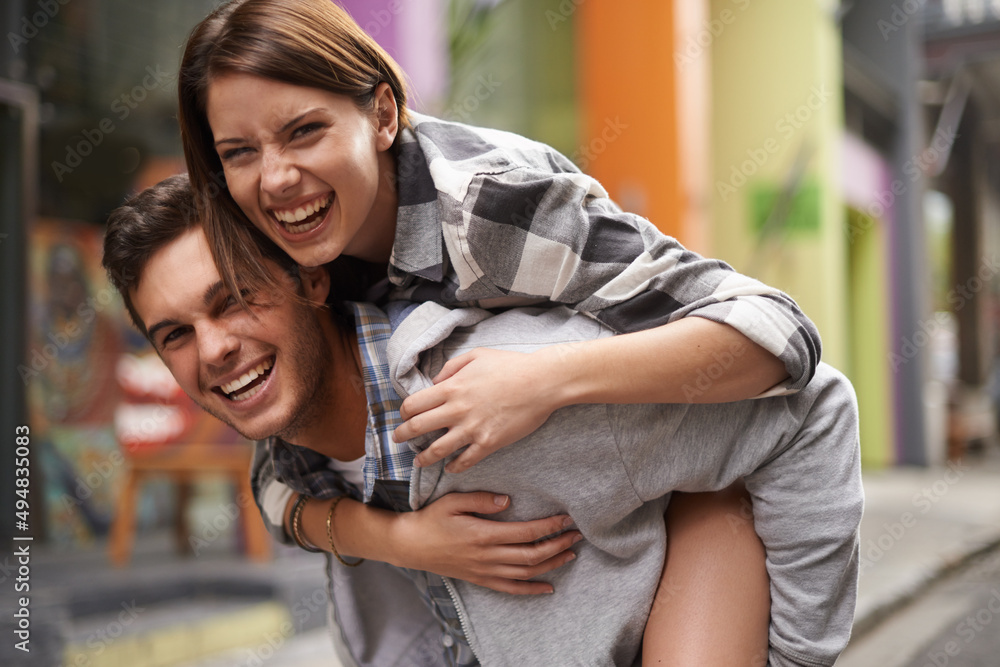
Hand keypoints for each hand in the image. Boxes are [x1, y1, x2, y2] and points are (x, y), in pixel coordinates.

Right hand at [392, 492, 581, 594]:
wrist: (410, 546)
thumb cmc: (431, 519)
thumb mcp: (453, 501)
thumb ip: (481, 500)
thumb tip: (508, 500)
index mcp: (483, 535)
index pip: (525, 532)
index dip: (549, 526)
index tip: (566, 518)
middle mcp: (487, 557)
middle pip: (532, 555)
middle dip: (558, 545)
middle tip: (576, 535)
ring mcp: (484, 571)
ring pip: (526, 573)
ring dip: (551, 564)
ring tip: (570, 554)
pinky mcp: (480, 579)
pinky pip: (510, 589)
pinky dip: (531, 589)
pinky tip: (548, 587)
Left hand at [393, 348, 560, 471]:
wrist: (542, 382)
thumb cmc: (511, 365)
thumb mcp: (476, 356)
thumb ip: (451, 368)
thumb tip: (436, 382)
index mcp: (451, 388)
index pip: (414, 405)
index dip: (404, 413)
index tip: (404, 417)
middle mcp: (457, 410)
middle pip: (418, 428)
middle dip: (402, 436)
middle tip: (398, 441)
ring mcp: (472, 429)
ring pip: (437, 450)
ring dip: (424, 458)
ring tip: (419, 462)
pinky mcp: (489, 443)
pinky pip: (465, 461)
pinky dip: (454, 467)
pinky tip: (451, 468)